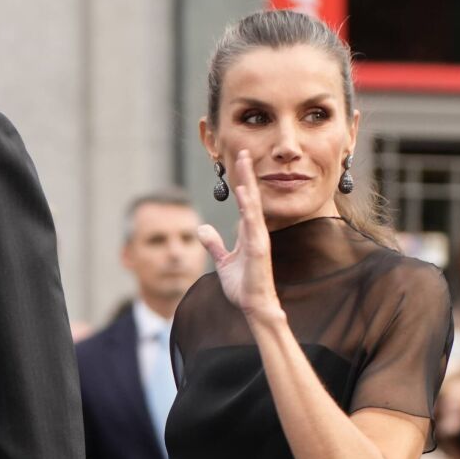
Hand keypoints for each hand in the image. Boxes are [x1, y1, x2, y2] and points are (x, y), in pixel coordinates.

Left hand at [196, 150, 282, 325]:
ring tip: (244, 164)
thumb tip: (201, 228)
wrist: (255, 306)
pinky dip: (248, 208)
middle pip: (251, 197)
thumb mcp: (223, 261)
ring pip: (253, 206)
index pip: (246, 201)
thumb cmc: (244, 286)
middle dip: (247, 175)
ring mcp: (259, 240)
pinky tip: (244, 194)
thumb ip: (214, 244)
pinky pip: (253, 225)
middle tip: (244, 152)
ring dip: (249, 184)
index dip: (243, 182)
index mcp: (249, 233)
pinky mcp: (258, 251)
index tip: (240, 162)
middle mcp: (256, 232)